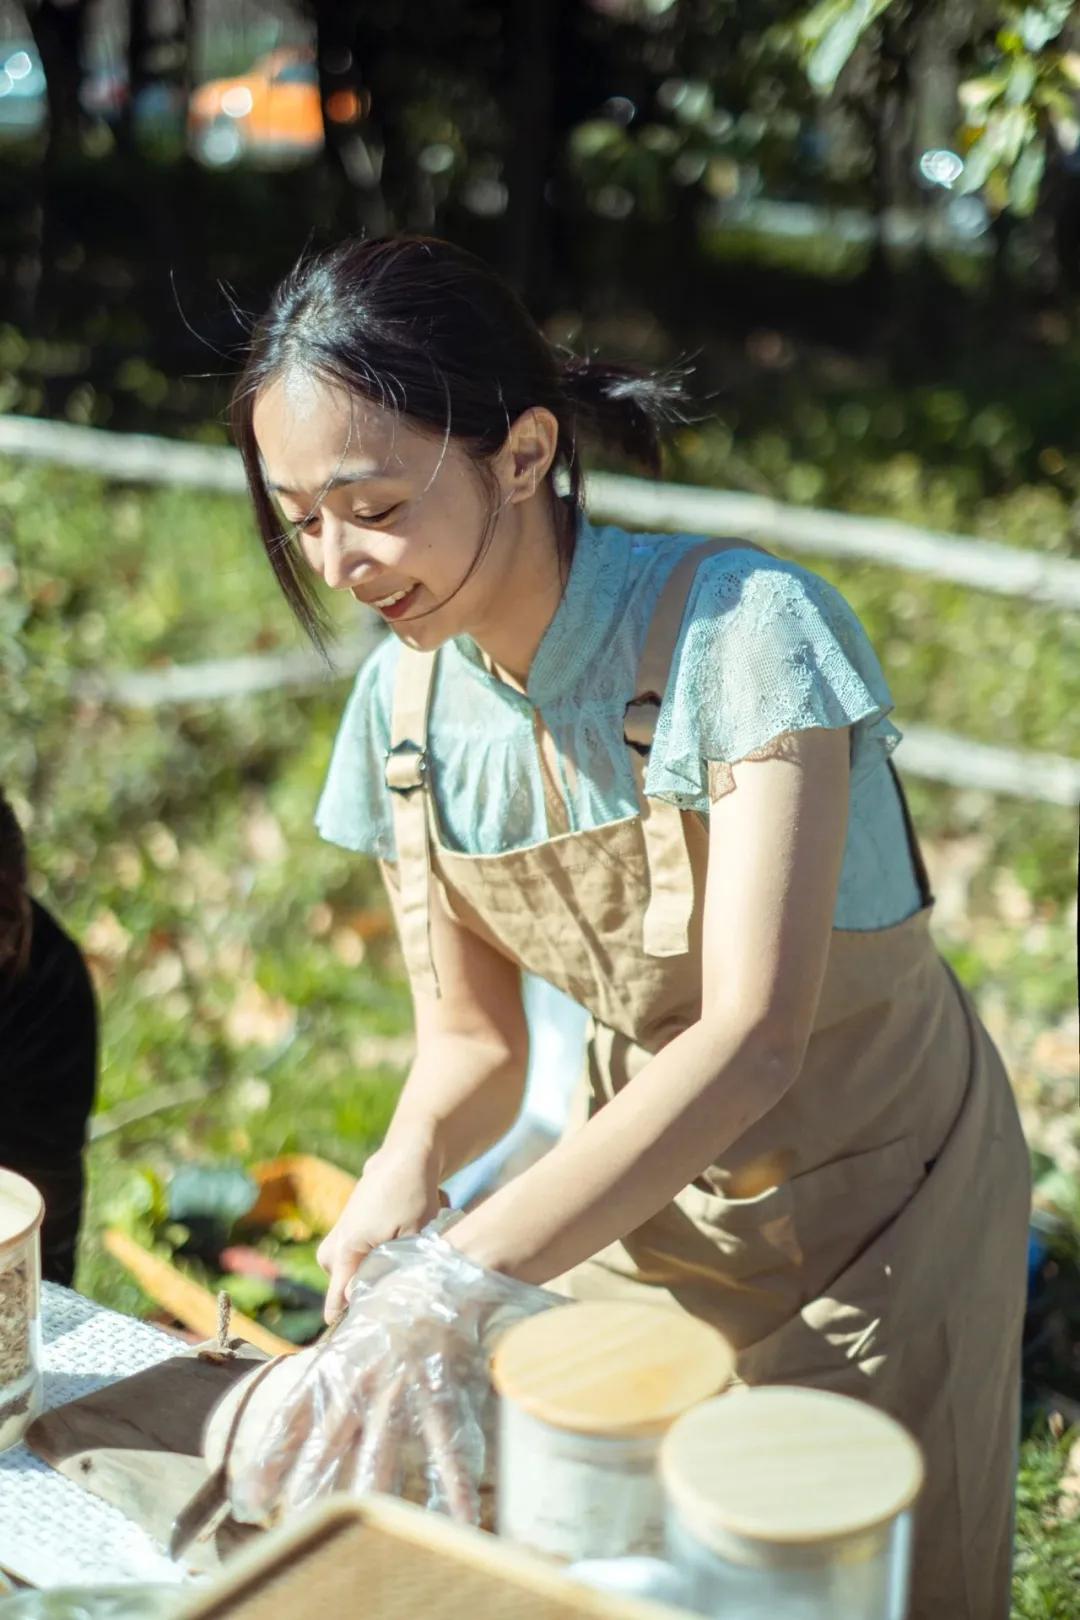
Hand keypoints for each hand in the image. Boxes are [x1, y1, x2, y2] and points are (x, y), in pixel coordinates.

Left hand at [224, 1228, 562, 1527]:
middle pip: (328, 1445)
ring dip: (369, 1495)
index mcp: (334, 1365)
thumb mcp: (350, 1336)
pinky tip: (458, 1516)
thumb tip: (301, 1418)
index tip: (248, 1498)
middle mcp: (360, 1381)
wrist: (442, 1275)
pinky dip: (454, 1484)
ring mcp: (401, 1389)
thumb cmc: (391, 1304)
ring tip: (359, 1532)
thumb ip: (329, 1375)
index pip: (292, 1418)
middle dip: (309, 1489)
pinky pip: (446, 1446)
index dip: (269, 1460)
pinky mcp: (439, 1393)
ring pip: (380, 1453)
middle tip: (293, 1527)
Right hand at [317, 1142, 446, 1321]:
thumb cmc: (411, 1194)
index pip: (338, 1293)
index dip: (340, 1314)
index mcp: (349, 1247)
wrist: (408, 1154)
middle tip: (380, 1289)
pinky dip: (371, 1247)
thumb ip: (394, 1268)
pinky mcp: (353, 1219)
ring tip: (390, 1258)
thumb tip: (373, 1297)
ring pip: (346, 1261)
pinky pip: (354, 1245)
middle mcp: (339, 1239)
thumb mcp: (412, 1236)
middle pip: (338, 1277)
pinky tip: (396, 1237)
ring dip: (365, 1264)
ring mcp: (344, 1227)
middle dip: (356, 1285)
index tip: (340, 1332)